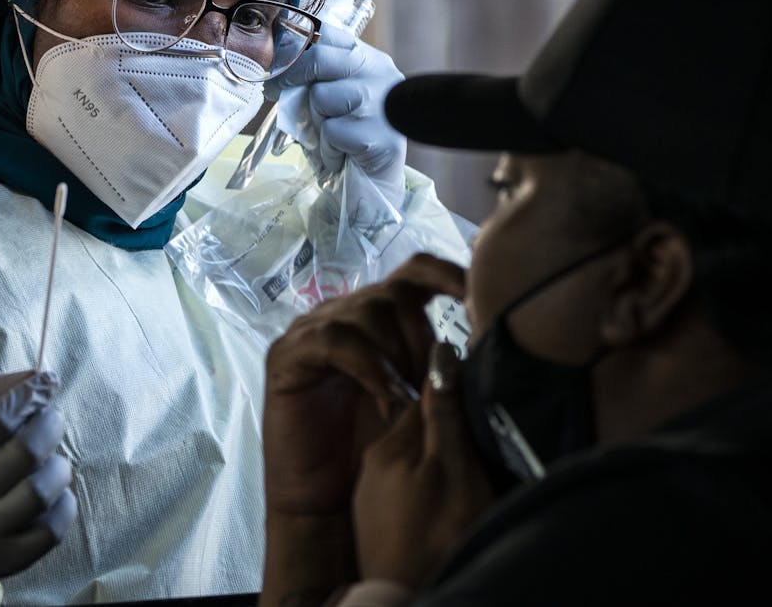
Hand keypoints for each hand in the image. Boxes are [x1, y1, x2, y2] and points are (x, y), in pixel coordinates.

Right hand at [0, 371, 76, 581]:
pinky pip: (53, 530)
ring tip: (52, 461)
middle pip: (27, 453)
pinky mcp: (6, 561)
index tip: (45, 383)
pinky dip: (64, 505)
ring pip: (44, 491)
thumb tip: (39, 376)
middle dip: (50, 425)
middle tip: (53, 418)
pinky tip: (55, 494)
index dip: (29, 396)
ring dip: (59, 466)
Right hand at [262, 254, 465, 518]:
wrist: (325, 499)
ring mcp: (311, 330)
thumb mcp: (419, 402)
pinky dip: (370, 367)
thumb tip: (484, 337)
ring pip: (368, 311)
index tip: (479, 297)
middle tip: (432, 389)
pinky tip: (388, 399)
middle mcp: (343, 314)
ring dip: (398, 355)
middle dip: (423, 339)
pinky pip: (335, 340)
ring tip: (409, 402)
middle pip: (395, 293)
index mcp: (377, 317)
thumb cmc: (375, 449)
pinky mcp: (287, 354)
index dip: (448, 273)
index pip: (414, 271)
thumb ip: (440, 366)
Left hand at [267, 25, 406, 193]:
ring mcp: (382, 106)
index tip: (276, 64)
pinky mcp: (380, 137)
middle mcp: (380, 76)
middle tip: (274, 91)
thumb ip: (314, 80)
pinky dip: (327, 149)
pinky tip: (340, 156)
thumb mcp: (329, 101)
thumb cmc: (346, 140)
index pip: (329, 34)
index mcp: (370, 60)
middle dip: (291, 76)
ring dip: (315, 122)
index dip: (295, 47)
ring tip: (328, 137)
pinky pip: (332, 132)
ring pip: (322, 97)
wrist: (372, 185)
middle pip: (320, 59)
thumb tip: (276, 68)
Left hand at [353, 340, 493, 587]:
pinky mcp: (375, 517)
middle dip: (446, 428)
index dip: (454, 394)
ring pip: (411, 455)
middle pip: (417, 425)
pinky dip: (423, 485)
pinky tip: (438, 502)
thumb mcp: (455, 471)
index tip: (478, 402)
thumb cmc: (438, 539)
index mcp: (390, 444)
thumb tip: (440, 353)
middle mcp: (373, 461)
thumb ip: (445, 415)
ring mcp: (371, 492)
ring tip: (461, 480)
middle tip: (476, 448)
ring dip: (436, 458)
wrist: (405, 598)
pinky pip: (403, 483)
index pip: (425, 396)